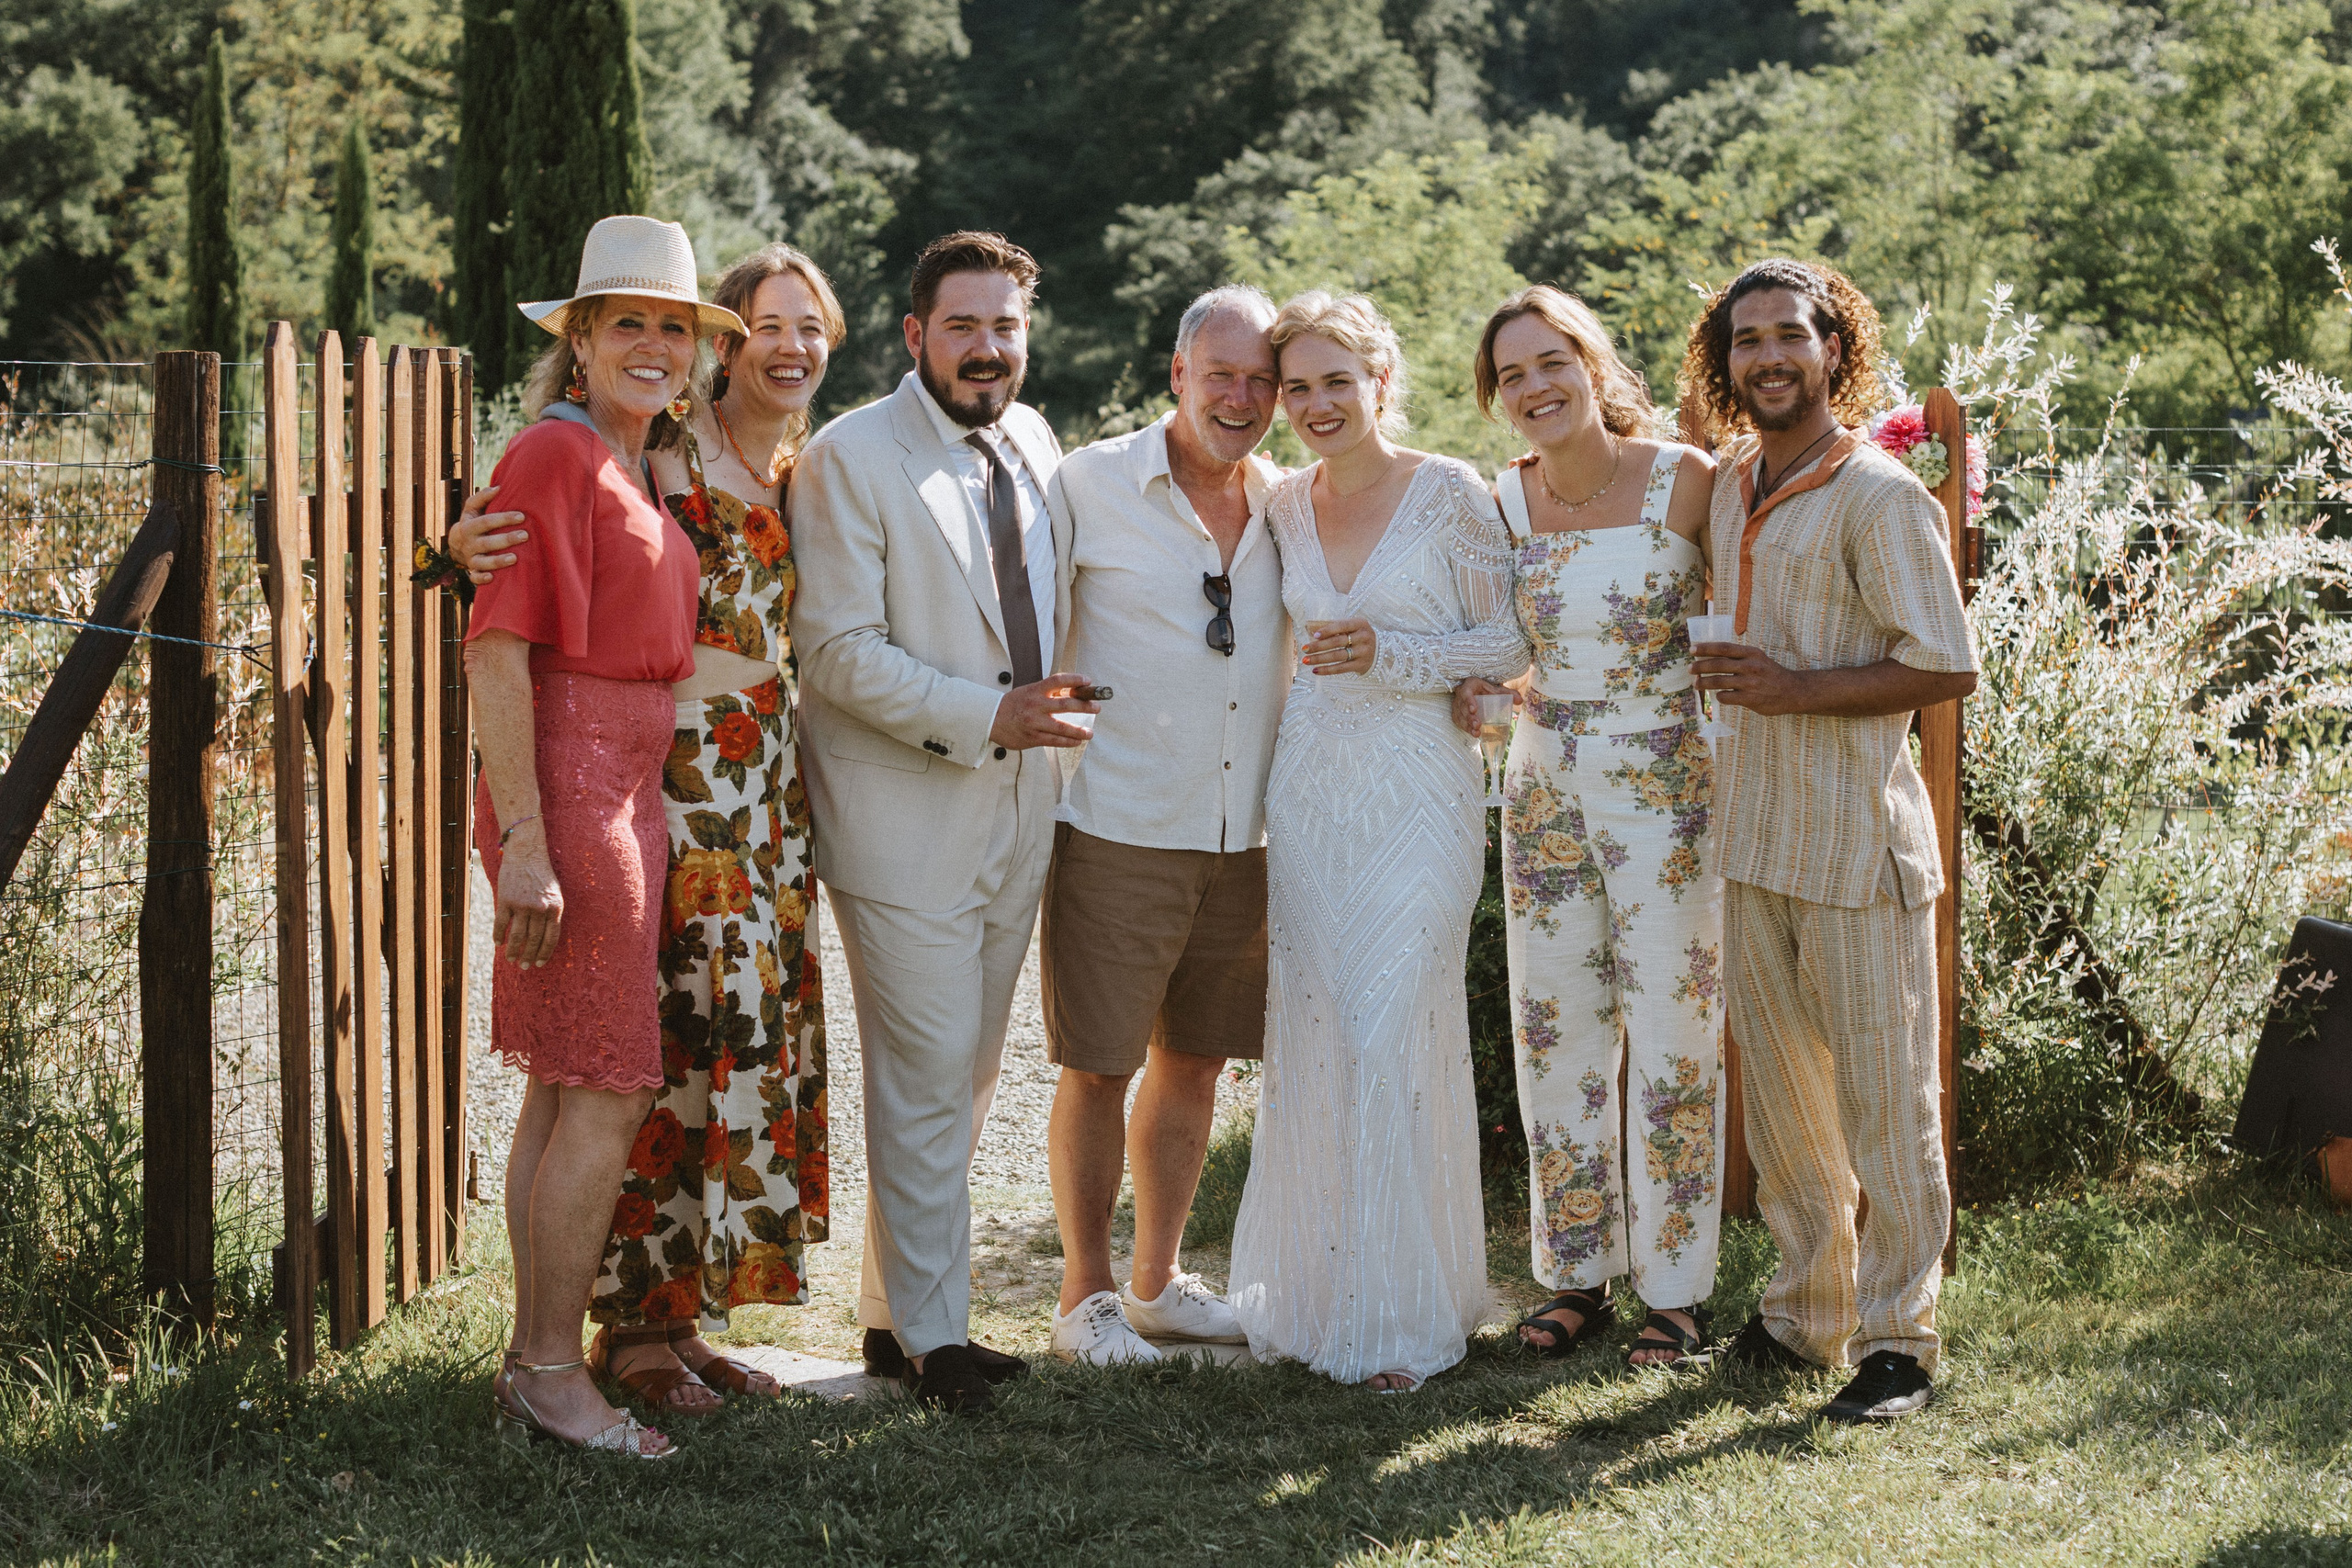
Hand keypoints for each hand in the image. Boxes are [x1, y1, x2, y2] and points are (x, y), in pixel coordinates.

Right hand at [451, 484, 528, 584]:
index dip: (503, 519)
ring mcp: (470, 559)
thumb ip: (483, 497)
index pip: (487, 522)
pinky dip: (482, 579)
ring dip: (497, 561)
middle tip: (525, 536)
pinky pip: (475, 578)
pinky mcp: (473, 571)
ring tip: (515, 558)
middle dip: (506, 539)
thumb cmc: (473, 521)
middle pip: (487, 542)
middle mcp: (469, 544)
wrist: (457, 543)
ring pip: (482, 562)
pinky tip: (493, 577)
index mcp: (469, 526)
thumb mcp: (472, 508)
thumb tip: (499, 487)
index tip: (521, 516)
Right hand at [492, 821, 563, 967]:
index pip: (551, 938)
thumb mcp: (555, 894)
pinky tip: (498, 943)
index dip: (545, 953)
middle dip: (529, 956)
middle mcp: (540, 908)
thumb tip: (546, 938)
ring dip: (513, 950)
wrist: (526, 853)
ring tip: (510, 959)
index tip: (540, 964)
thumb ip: (551, 914)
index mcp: (555, 908)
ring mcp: (522, 904)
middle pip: (534, 940)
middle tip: (524, 966)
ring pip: (517, 935)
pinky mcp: (506, 900)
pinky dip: (499, 936)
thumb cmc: (542, 875)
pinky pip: (501, 924)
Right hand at [990, 672, 1101, 750]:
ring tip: (1090, 733)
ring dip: (1079, 730)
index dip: (1075, 679)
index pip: (1058, 680)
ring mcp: (1034, 722)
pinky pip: (1054, 740)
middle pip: (1065, 704)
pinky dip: (1068, 741)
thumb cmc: (1012, 705)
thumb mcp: (1028, 692)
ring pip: (1062, 727)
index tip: (1088, 681)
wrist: (990, 720)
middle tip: (1097, 708)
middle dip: (1084, 706)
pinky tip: (1077, 741)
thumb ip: (1047, 693)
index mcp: (1035, 690)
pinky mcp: (1033, 737)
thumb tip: (1072, 694)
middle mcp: (1036, 705)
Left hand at [1302, 616, 1374, 675]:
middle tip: (1304, 649)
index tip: (1314, 636)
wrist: (1379, 650)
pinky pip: (1341, 668)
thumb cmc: (1358, 636)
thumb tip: (1312, 632)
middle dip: (1318, 646)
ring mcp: (1363, 652)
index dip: (1327, 630)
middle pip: (1337, 642)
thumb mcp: (1352, 627)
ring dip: (1319, 659)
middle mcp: (1364, 637)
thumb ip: (1336, 627)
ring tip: (1306, 660)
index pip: (1341, 626)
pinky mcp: (1361, 665)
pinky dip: (1327, 670)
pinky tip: (1316, 670)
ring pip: (1337, 656)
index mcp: (1360, 624)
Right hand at [1451, 676, 1516, 735]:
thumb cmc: (1486, 690)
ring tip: (1476, 732)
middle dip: (1469, 717)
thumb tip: (1520, 701)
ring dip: (1467, 725)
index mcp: (1470, 685)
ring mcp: (1457, 705)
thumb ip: (1508, 694)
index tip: (1474, 710)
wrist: (1475, 691)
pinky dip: (1465, 728)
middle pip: (1462, 707)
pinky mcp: (1457, 713)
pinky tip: (1473, 733)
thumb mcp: (1496, 690)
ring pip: (1459, 716)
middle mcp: (1461, 695)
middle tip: (1478, 725)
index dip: (1469, 701)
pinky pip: (1458, 722)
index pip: (1466, 692)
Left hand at [1693, 641, 1809, 715]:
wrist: (1793, 691)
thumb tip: (1711, 656)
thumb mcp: (1758, 658)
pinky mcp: (1750, 699)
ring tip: (1696, 683)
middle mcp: (1750, 666)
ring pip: (1718, 681)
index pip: (1724, 648)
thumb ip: (1739, 657)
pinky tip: (1718, 696)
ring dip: (1703, 682)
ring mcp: (1750, 683)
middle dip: (1700, 666)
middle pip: (1718, 664)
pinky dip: (1719, 696)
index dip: (1706, 648)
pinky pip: (1726, 697)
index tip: (1692, 650)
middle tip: (1689, 668)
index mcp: (1752, 653)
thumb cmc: (1771, 674)